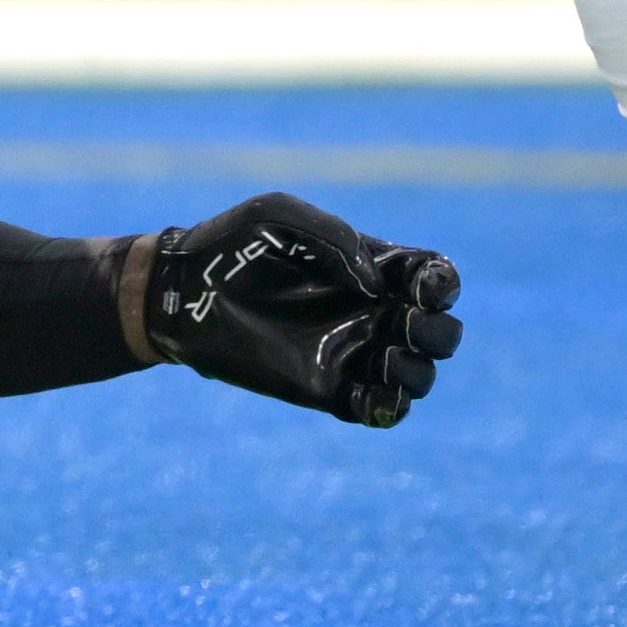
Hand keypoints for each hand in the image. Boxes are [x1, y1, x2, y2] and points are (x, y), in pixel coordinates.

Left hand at [131, 191, 464, 426]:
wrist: (183, 294)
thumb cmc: (229, 245)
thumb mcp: (278, 215)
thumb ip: (335, 237)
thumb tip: (376, 285)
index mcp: (370, 265)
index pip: (436, 278)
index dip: (443, 285)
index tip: (418, 286)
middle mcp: (370, 311)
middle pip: (441, 332)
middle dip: (438, 331)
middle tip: (401, 322)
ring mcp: (352, 352)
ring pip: (419, 376)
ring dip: (418, 372)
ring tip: (382, 357)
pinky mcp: (328, 391)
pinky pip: (380, 411)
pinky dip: (390, 408)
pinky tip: (369, 393)